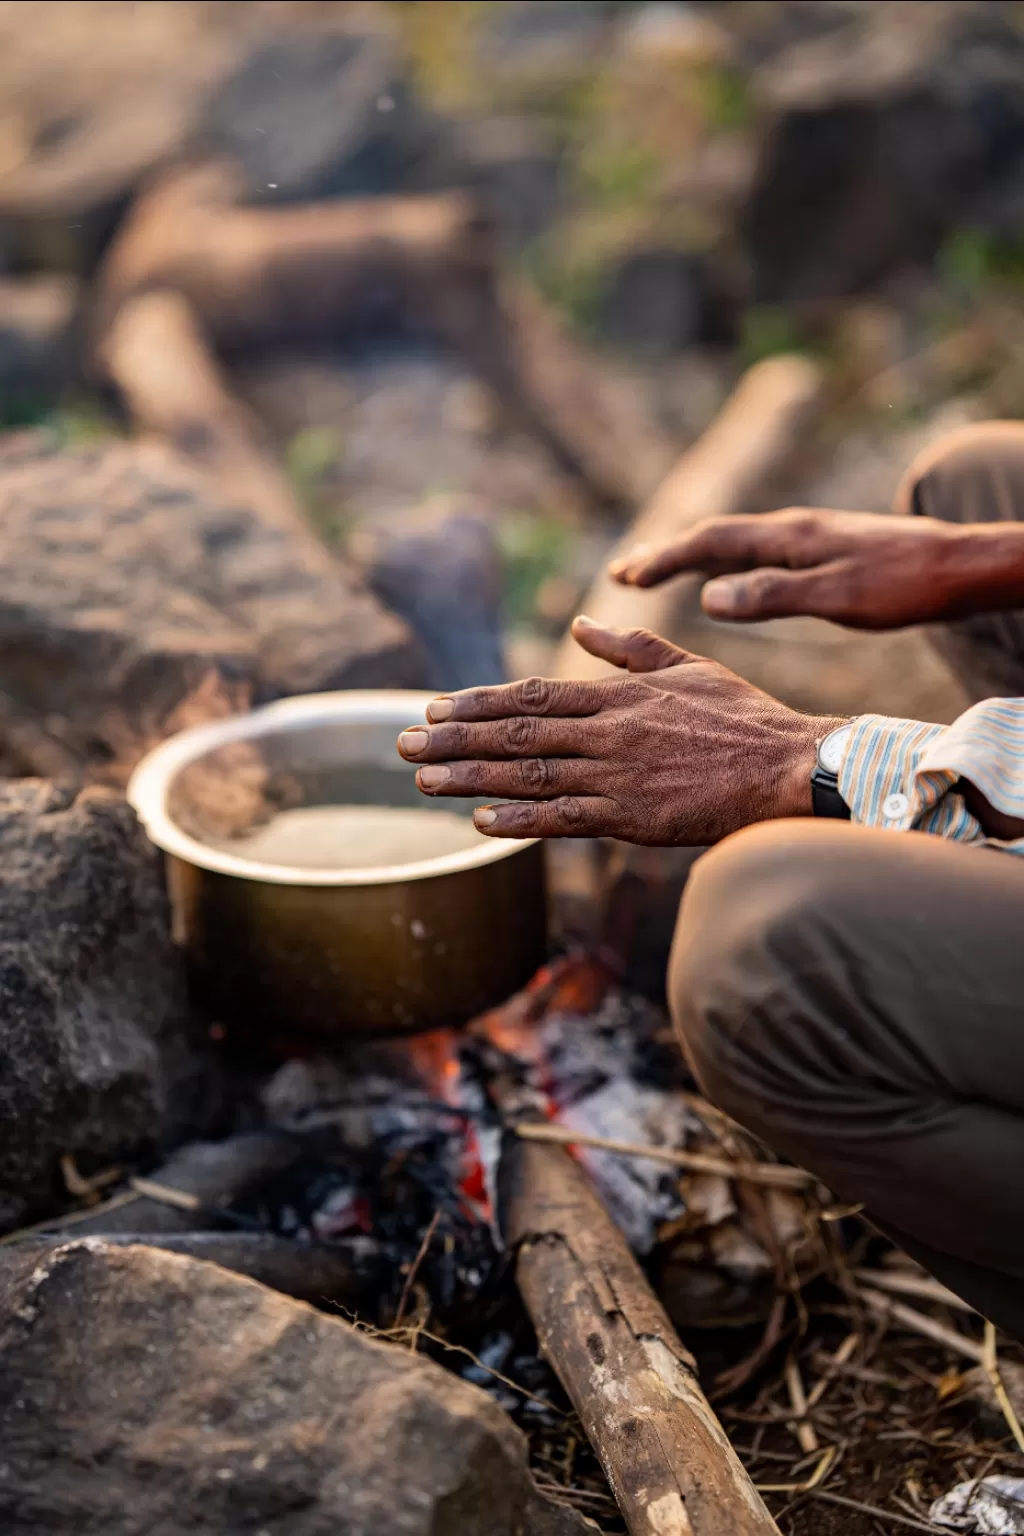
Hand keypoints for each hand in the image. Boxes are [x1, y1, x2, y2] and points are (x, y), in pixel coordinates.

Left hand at [396, 617, 844, 843]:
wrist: (789, 766)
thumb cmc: (743, 718)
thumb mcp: (687, 666)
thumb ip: (629, 648)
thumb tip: (583, 622)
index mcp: (618, 694)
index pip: (532, 695)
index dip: (479, 702)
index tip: (435, 706)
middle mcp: (608, 730)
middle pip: (516, 733)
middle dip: (455, 738)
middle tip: (403, 741)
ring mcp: (618, 774)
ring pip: (529, 773)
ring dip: (471, 777)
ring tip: (423, 778)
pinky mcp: (633, 816)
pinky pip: (565, 819)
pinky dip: (521, 820)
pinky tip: (481, 824)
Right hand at [608, 508, 1001, 629]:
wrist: (964, 565)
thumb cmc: (905, 585)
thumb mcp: (837, 597)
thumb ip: (773, 595)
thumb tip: (707, 596)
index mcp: (790, 536)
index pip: (712, 541)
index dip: (665, 559)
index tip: (627, 578)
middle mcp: (793, 528)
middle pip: (715, 536)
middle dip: (665, 554)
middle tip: (621, 573)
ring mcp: (807, 537)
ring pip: (734, 542)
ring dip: (690, 556)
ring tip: (655, 573)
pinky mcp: (822, 550)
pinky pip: (755, 552)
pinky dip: (723, 561)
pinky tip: (723, 577)